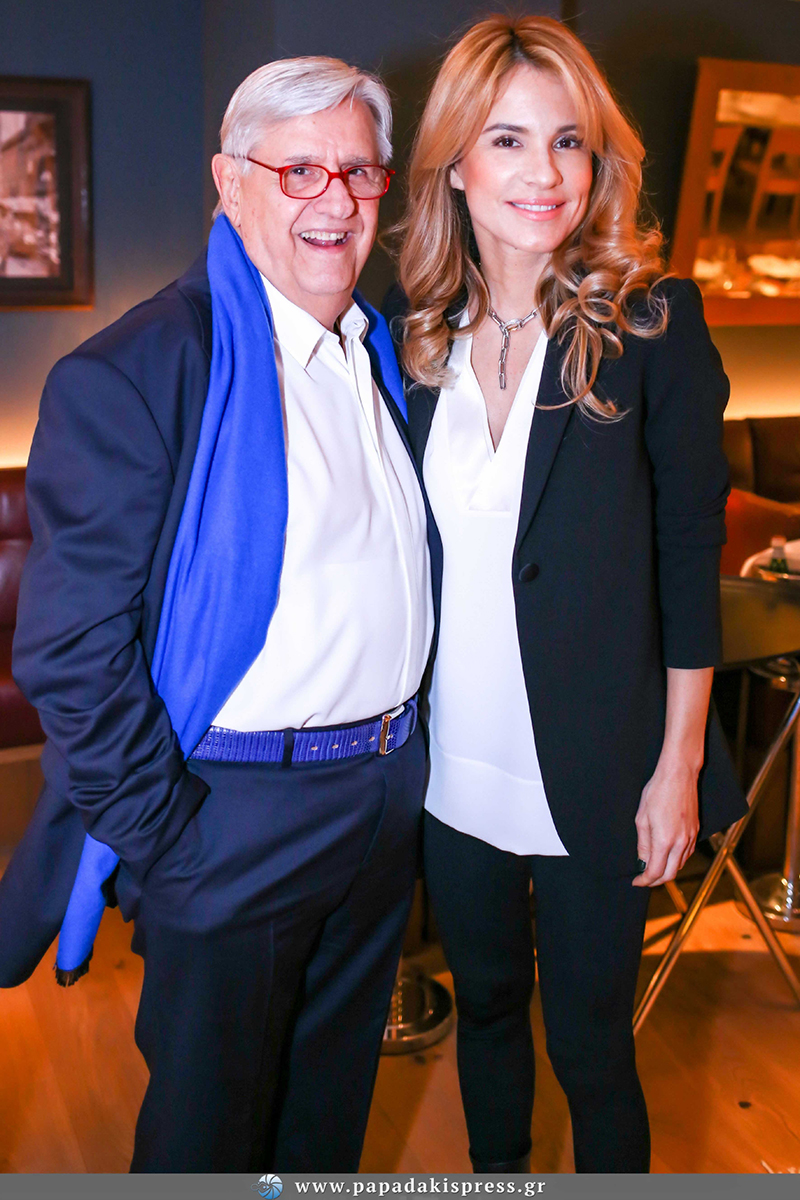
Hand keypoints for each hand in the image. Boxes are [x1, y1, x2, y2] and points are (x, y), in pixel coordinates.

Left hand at [632, 756, 699, 886]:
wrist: (679, 775)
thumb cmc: (657, 792)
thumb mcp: (642, 819)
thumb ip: (643, 844)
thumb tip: (643, 862)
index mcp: (665, 841)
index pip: (656, 872)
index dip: (645, 880)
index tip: (636, 881)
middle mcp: (681, 843)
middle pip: (671, 874)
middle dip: (656, 881)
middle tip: (644, 879)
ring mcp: (690, 837)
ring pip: (680, 865)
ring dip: (667, 871)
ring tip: (653, 867)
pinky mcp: (696, 831)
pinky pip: (687, 853)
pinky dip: (676, 860)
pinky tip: (667, 855)